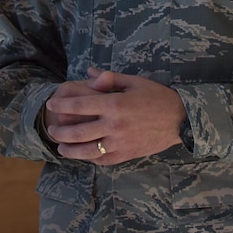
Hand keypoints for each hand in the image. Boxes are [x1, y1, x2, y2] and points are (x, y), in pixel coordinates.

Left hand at [44, 68, 185, 164]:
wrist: (181, 119)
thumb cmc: (156, 96)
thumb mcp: (133, 81)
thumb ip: (109, 78)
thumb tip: (89, 72)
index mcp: (114, 104)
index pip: (79, 106)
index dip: (61, 105)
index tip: (51, 104)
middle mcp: (114, 125)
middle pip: (78, 132)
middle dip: (60, 132)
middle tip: (51, 130)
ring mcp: (120, 142)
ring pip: (88, 151)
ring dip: (71, 150)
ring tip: (61, 148)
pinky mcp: (127, 154)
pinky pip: (104, 160)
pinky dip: (91, 159)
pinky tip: (84, 156)